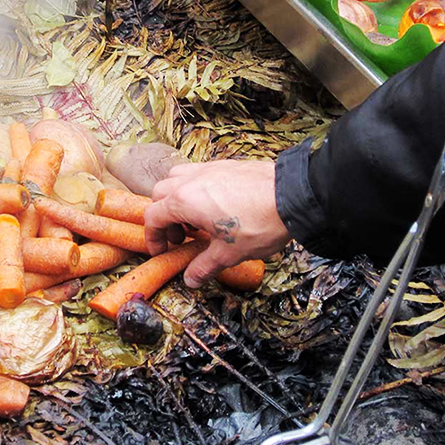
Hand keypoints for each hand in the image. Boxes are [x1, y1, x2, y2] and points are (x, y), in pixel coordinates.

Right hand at [144, 160, 289, 287]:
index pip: (153, 217)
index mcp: (184, 201)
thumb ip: (204, 267)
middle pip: (160, 194)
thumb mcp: (228, 253)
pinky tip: (216, 206)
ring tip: (197, 219)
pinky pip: (199, 172)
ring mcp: (208, 168)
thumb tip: (190, 280)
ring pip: (177, 177)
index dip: (154, 237)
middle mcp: (191, 180)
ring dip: (178, 198)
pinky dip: (196, 187)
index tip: (162, 250)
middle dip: (164, 217)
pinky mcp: (226, 164)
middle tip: (182, 237)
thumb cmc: (259, 223)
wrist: (291, 196)